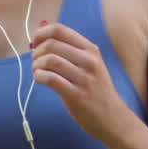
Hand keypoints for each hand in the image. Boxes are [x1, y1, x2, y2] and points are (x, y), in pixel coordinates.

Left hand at [29, 21, 130, 141]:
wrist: (112, 118)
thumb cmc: (96, 90)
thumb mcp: (90, 64)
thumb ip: (69, 50)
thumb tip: (42, 33)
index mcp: (91, 50)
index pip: (60, 30)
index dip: (41, 33)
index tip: (35, 42)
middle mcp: (89, 61)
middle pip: (52, 44)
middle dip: (37, 51)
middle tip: (36, 61)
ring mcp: (84, 78)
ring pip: (50, 60)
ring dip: (36, 64)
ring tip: (37, 71)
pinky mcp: (76, 95)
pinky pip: (51, 79)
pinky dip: (39, 76)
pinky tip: (40, 79)